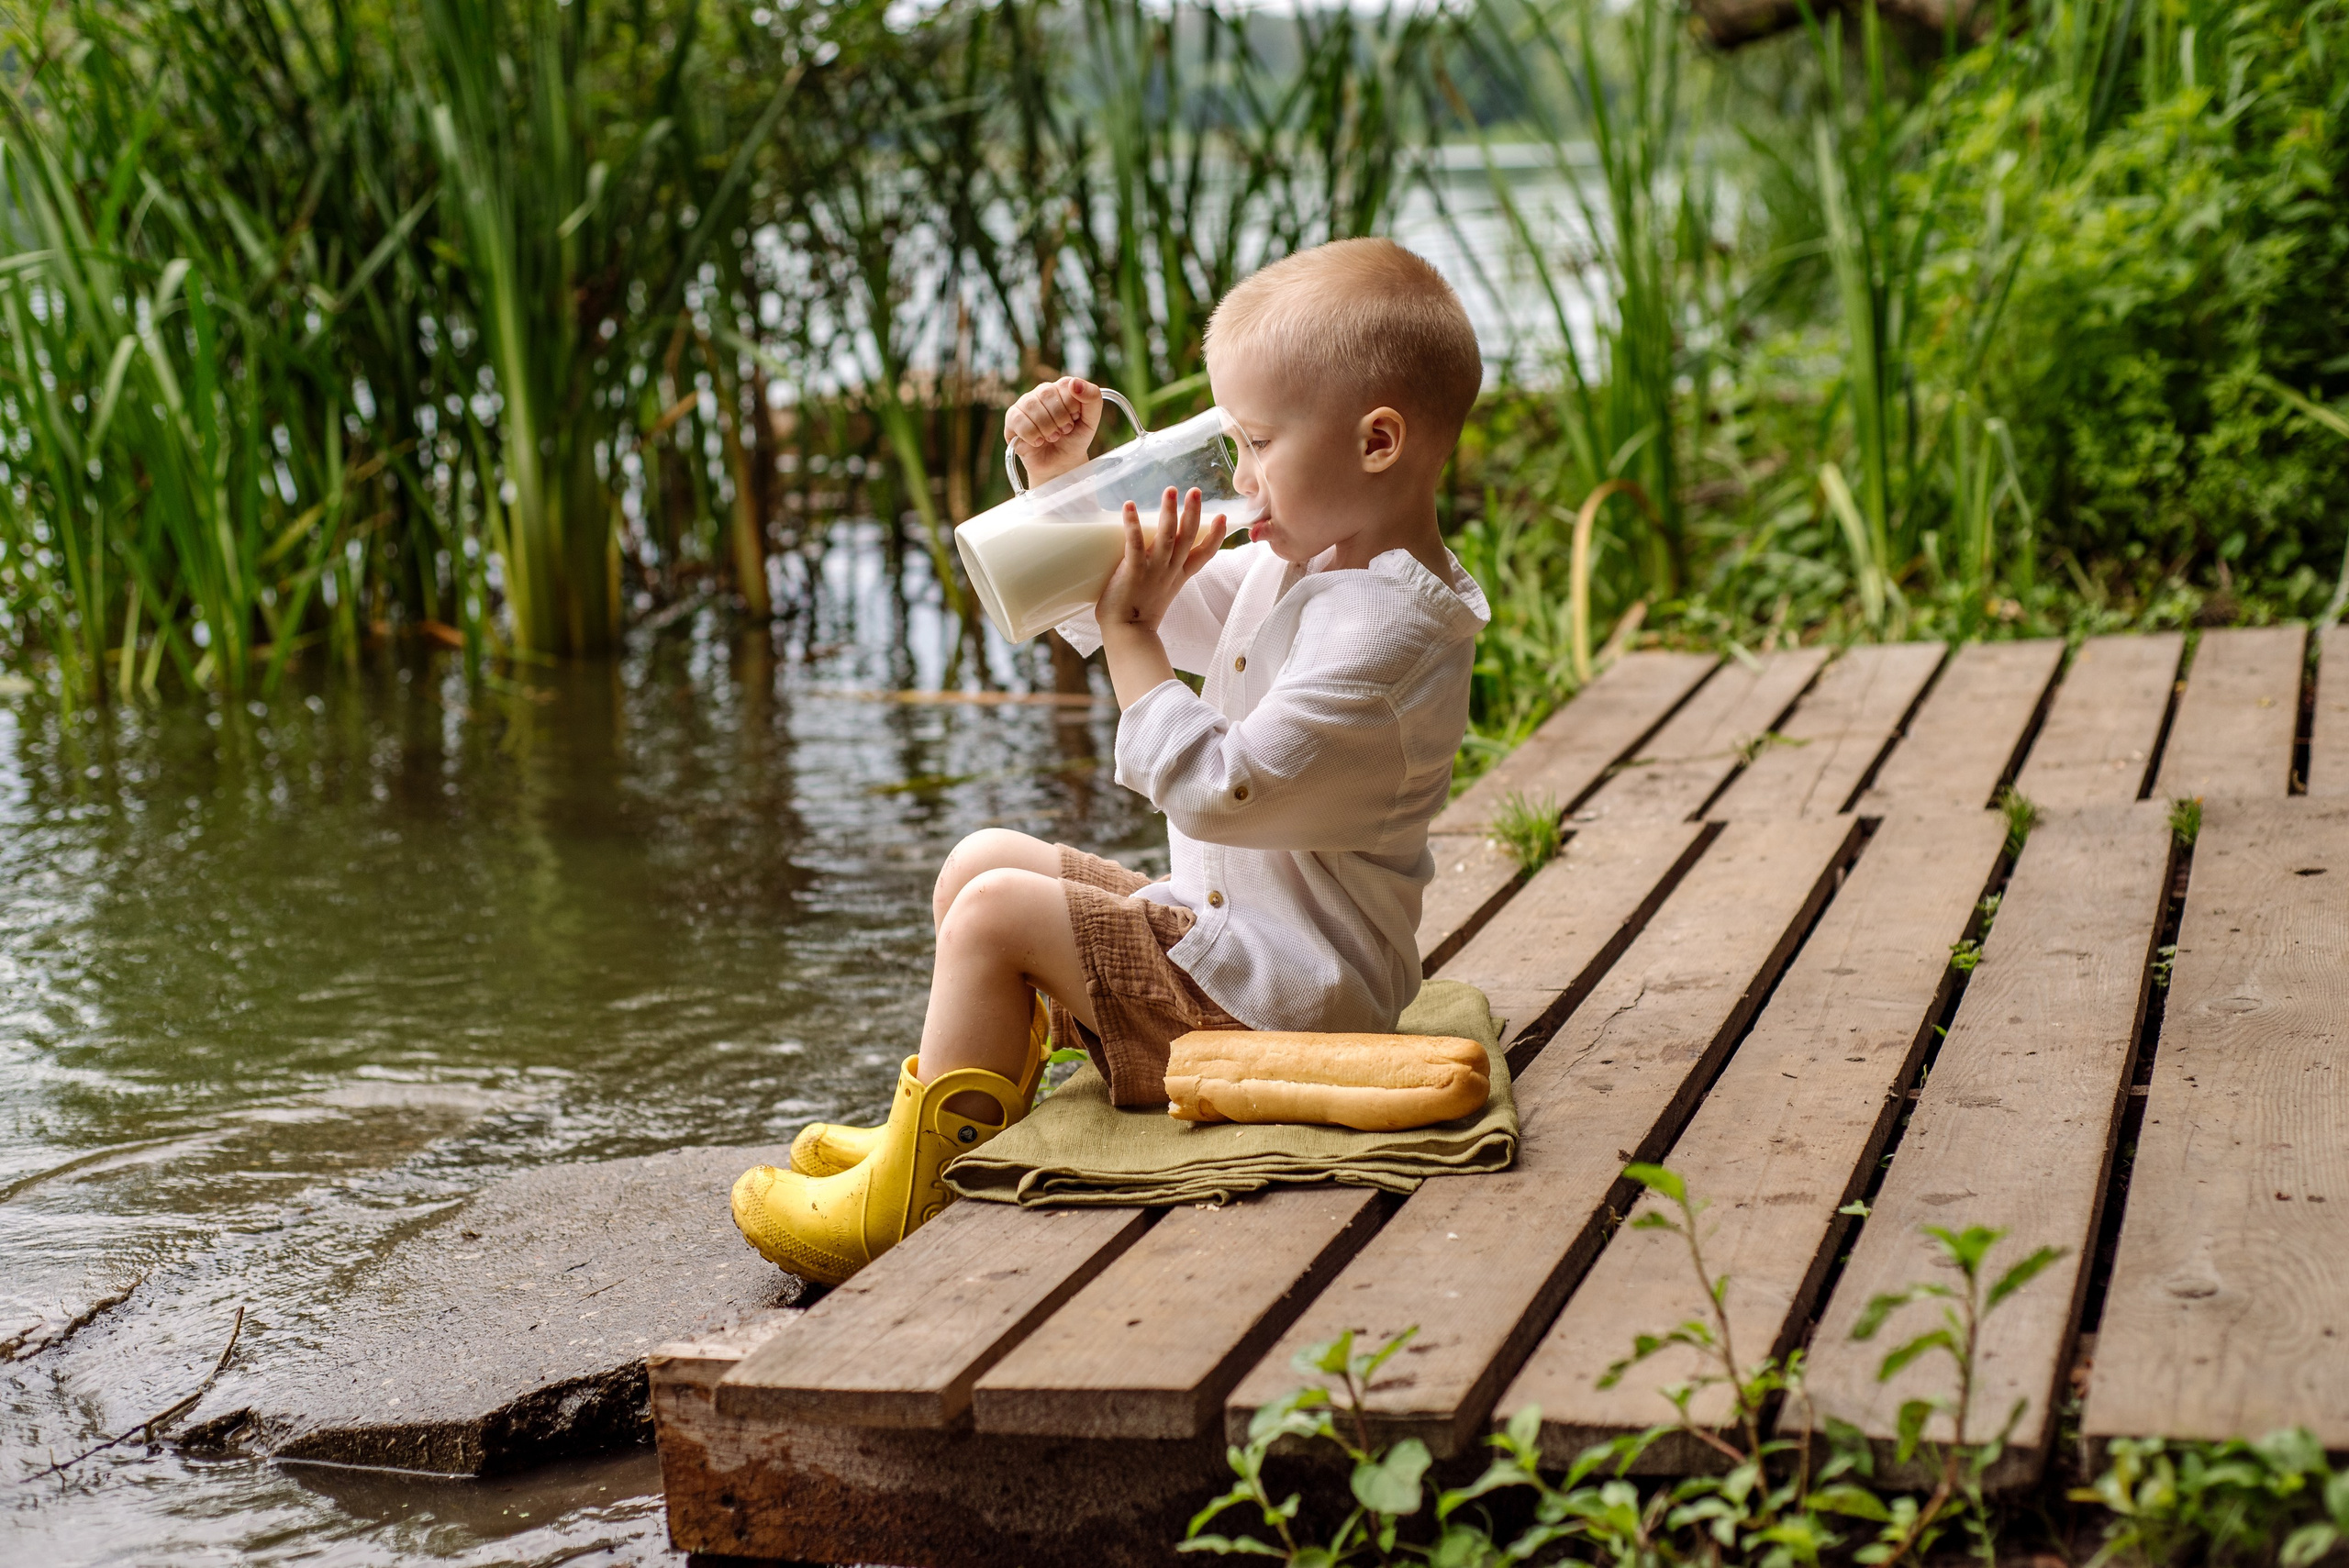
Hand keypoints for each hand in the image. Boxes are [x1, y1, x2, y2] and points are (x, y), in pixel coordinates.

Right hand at [1004, 376, 1102, 486]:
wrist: (1061, 465)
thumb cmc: (1075, 440)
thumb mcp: (1091, 421)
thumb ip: (1092, 398)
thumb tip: (1074, 382)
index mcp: (1061, 388)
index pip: (1065, 384)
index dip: (1072, 407)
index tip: (1075, 420)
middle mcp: (1042, 392)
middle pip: (1046, 393)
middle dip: (1059, 418)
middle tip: (1064, 431)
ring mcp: (1025, 404)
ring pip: (1031, 405)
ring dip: (1046, 427)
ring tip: (1052, 437)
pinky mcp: (1012, 418)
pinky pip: (1017, 419)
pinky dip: (1032, 434)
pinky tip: (1038, 441)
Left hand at [1097, 487, 1223, 634]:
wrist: (1128, 635)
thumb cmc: (1138, 615)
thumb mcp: (1159, 592)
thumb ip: (1158, 575)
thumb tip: (1148, 559)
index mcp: (1179, 576)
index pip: (1203, 554)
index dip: (1215, 535)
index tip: (1222, 516)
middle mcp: (1170, 571)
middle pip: (1188, 538)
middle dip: (1193, 513)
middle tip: (1195, 491)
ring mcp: (1154, 570)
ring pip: (1168, 536)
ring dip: (1170, 512)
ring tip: (1171, 490)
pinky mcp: (1134, 571)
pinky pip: (1135, 543)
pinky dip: (1132, 524)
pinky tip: (1128, 506)